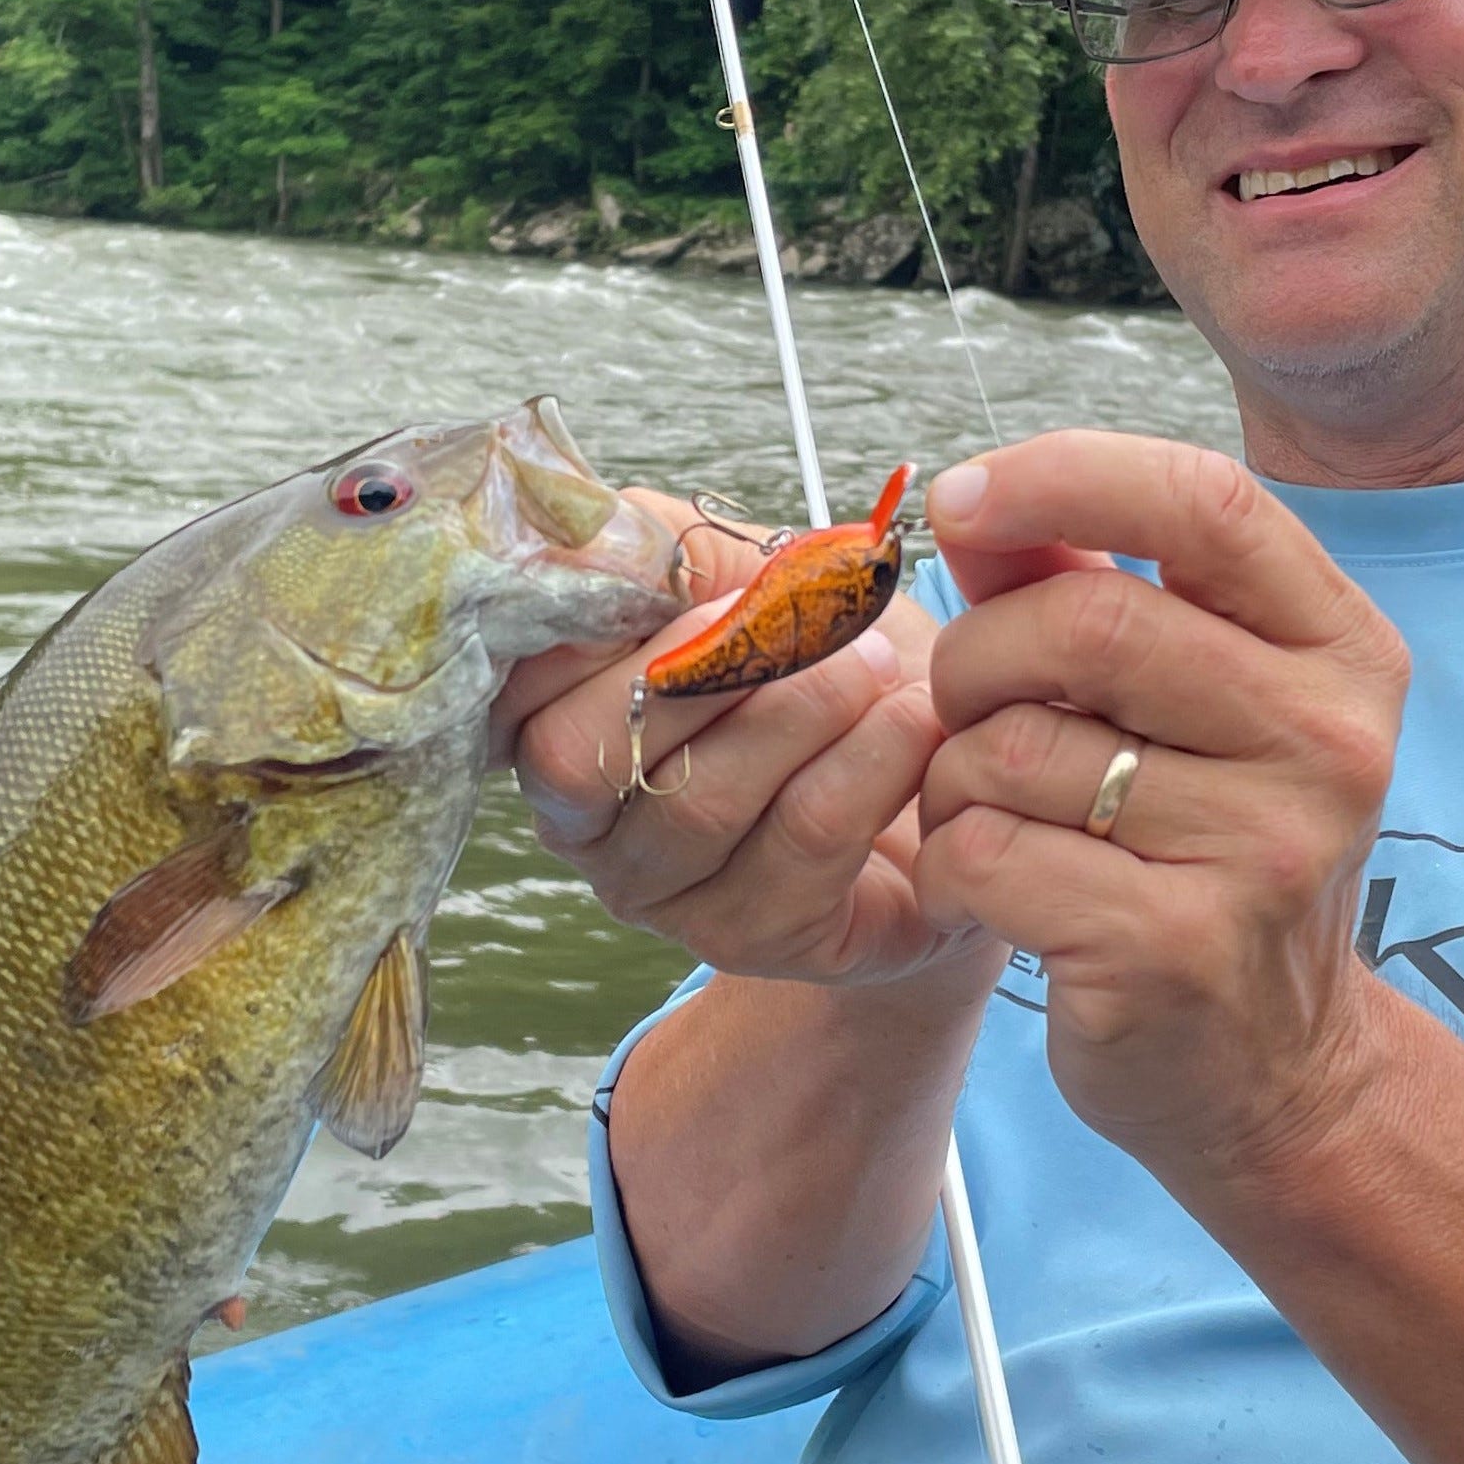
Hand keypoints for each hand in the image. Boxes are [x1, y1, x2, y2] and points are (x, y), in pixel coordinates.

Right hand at [497, 488, 973, 986]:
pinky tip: (912, 720)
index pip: (509, 686)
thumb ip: (661, 544)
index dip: (586, 622)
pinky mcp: (757, 939)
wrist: (954, 775)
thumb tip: (586, 524)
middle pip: (575, 757)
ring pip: (695, 800)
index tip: (695, 574)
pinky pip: (801, 841)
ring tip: (877, 664)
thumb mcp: (745, 573)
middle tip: (805, 617)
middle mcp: (585, 827)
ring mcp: (662, 896)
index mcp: (555, 723)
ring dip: (800, 710)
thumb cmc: (829, 664)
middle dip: (695, 669)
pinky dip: (868, 762)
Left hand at [915, 431, 1412, 1191]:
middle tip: (966, 710)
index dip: (1064, 476)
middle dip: (978, 656)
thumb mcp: (1187, 709)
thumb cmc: (1208, 859)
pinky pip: (984, 853)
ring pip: (1013, 747)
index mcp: (1343, 652)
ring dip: (955, 778)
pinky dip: (950, 866)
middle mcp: (1328, 743)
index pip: (1205, 501)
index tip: (960, 496)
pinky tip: (995, 895)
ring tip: (997, 820)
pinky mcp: (1175, 948)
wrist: (1276, 1074)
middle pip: (1086, 623)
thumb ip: (1086, 591)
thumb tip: (971, 503)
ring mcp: (1262, 851)